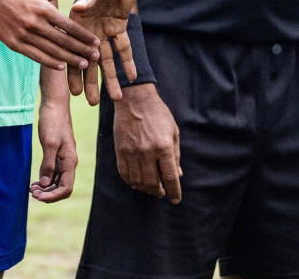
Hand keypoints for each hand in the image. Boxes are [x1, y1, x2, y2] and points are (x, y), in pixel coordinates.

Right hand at [0, 0, 99, 69]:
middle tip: (96, 57)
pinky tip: (62, 67)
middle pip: (63, 41)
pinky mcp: (14, 44)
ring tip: (83, 65)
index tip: (97, 42)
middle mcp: (34, 23)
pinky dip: (50, 62)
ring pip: (51, 51)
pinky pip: (35, 56)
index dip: (84, 35)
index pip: (69, 25)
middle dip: (81, 50)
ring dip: (69, 59)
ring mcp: (23, 35)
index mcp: (43, 9)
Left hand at [32, 85, 77, 201]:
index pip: (66, 188)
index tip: (37, 196)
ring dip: (46, 189)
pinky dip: (45, 180)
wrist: (54, 105)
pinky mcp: (58, 155)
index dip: (53, 196)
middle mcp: (69, 162)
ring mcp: (64, 159)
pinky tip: (36, 181)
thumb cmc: (52, 122)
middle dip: (48, 194)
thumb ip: (48, 165)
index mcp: (70, 161)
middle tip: (32, 192)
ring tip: (32, 188)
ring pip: (58, 182)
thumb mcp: (49, 143)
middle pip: (62, 188)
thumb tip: (45, 184)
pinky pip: (54, 174)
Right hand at [68, 0, 145, 103]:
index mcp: (78, 19)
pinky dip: (128, 61)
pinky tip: (132, 77)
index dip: (73, 69)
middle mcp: (89, 28)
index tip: (73, 90)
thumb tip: (78, 9)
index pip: (73, 49)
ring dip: (110, 77)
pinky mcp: (120, 26)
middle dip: (91, 81)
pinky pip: (124, 47)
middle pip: (89, 59)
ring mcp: (105, 28)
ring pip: (107, 58)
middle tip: (91, 103)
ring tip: (115, 98)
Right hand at [113, 83, 181, 202]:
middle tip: (162, 193)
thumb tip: (178, 175)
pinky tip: (136, 182)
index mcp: (164, 147)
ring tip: (151, 189)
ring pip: (138, 182)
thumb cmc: (158, 114)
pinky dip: (131, 182)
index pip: (170, 178)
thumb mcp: (173, 132)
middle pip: (152, 183)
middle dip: (159, 192)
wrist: (135, 100)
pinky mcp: (120, 151)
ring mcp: (132, 153)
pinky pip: (124, 174)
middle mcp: (147, 152)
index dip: (174, 191)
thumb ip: (175, 155)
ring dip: (145, 189)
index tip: (175, 199)